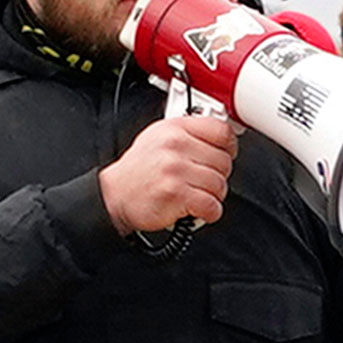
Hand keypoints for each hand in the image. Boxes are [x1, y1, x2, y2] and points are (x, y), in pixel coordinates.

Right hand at [99, 115, 237, 233]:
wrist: (114, 195)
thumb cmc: (137, 171)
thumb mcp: (158, 138)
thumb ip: (188, 134)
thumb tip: (220, 139)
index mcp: (174, 129)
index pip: (220, 131)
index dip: (229, 146)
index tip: (227, 154)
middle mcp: (175, 146)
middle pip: (223, 162)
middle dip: (218, 177)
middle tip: (203, 182)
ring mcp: (175, 170)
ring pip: (219, 185)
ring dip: (213, 197)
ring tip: (197, 196)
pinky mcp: (176, 194)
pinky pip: (211, 206)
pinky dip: (209, 213)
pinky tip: (197, 210)